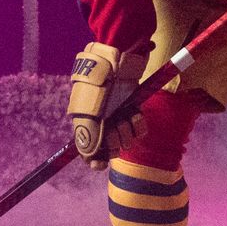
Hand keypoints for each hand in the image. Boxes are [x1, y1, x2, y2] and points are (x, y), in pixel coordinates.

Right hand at [68, 42, 146, 168]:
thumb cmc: (97, 87)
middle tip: (113, 126)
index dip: (95, 160)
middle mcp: (103, 124)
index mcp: (87, 125)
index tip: (100, 163)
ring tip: (123, 115)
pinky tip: (133, 111)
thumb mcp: (87, 114)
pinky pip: (140, 129)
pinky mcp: (133, 110)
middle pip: (111, 149)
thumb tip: (93, 162)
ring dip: (127, 130)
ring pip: (127, 141)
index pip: (90, 153)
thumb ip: (89, 140)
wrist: (115, 62)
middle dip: (114, 141)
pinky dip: (138, 123)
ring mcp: (119, 117)